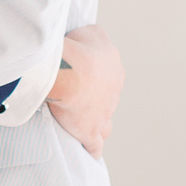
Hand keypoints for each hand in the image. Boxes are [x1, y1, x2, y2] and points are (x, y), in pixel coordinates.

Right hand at [45, 23, 123, 158]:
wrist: (71, 72)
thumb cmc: (77, 50)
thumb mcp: (90, 32)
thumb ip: (93, 38)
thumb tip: (88, 44)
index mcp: (114, 71)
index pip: (107, 78)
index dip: (92, 80)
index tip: (80, 82)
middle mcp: (114, 94)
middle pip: (106, 101)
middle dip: (94, 103)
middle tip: (77, 102)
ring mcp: (105, 115)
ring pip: (105, 124)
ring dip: (97, 125)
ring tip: (84, 127)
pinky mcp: (91, 132)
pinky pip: (95, 146)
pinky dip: (92, 149)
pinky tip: (89, 152)